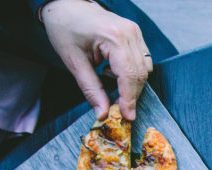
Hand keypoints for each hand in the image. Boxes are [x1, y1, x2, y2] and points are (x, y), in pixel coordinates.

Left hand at [42, 0, 151, 120]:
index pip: (129, 75)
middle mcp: (129, 33)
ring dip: (132, 83)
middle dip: (131, 94)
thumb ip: (91, 89)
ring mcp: (134, 32)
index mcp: (113, 38)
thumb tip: (103, 113)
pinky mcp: (135, 33)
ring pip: (145, 68)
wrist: (66, 5)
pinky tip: (114, 69)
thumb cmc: (66, 29)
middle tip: (120, 109)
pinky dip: (132, 72)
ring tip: (108, 79)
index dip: (129, 99)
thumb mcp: (74, 62)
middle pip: (140, 74)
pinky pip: (143, 59)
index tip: (128, 117)